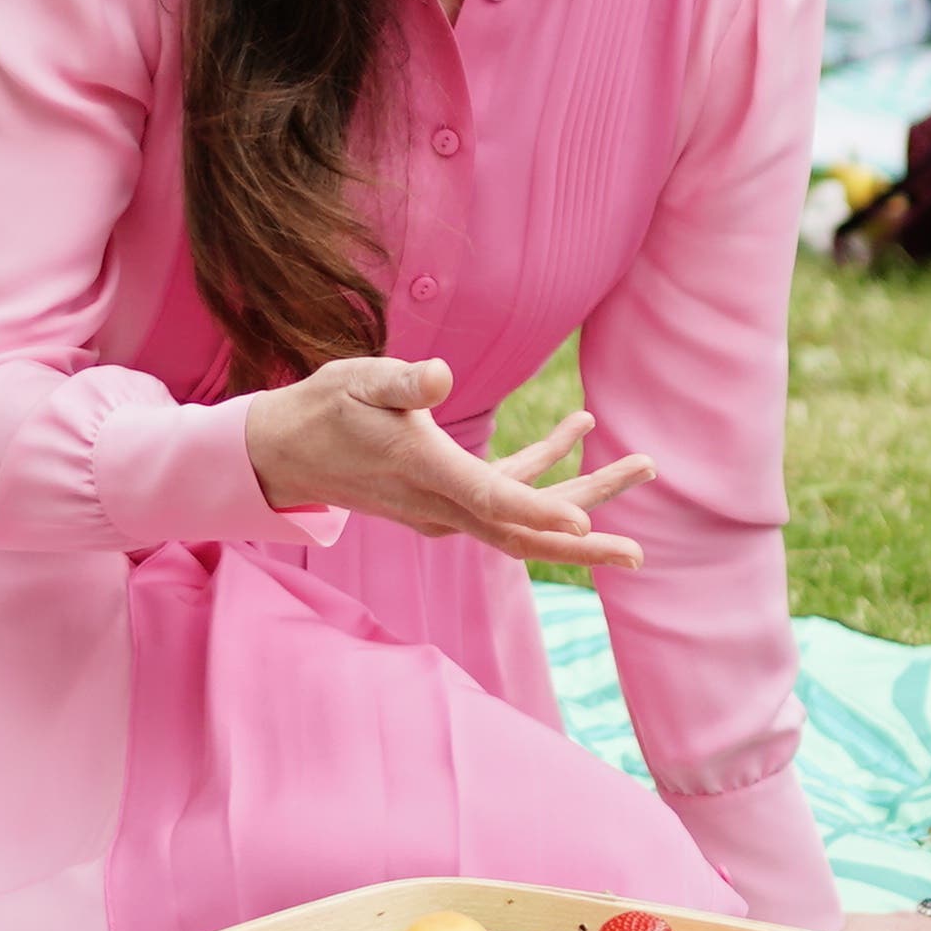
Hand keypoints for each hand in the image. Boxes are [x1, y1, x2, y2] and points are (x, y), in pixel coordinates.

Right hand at [244, 355, 660, 570]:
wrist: (287, 453)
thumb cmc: (323, 409)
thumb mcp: (357, 381)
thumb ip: (402, 382)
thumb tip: (444, 378)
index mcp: (425, 470)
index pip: (492, 499)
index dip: (541, 513)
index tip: (587, 527)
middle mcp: (441, 501)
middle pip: (523, 532)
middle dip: (584, 542)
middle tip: (639, 553)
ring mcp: (447, 506)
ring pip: (524, 516)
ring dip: (584, 496)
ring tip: (643, 466)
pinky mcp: (449, 496)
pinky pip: (507, 492)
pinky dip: (546, 468)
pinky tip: (580, 428)